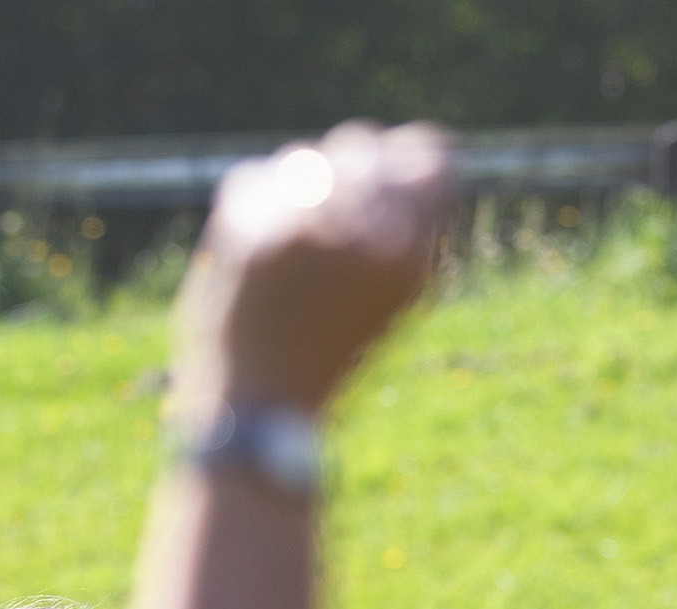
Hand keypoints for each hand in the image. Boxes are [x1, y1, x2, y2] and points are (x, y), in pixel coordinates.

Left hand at [176, 120, 453, 417]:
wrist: (262, 398)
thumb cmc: (333, 354)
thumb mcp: (396, 297)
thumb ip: (404, 228)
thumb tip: (397, 155)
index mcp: (412, 255)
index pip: (429, 155)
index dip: (411, 164)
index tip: (395, 180)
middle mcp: (362, 227)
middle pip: (364, 143)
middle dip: (353, 171)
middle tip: (335, 220)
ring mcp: (301, 219)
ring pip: (310, 157)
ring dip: (306, 188)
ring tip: (297, 246)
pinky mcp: (248, 218)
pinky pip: (262, 176)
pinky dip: (262, 205)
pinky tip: (263, 251)